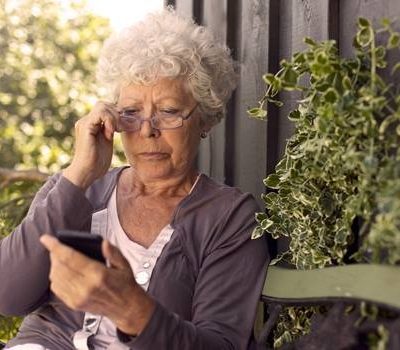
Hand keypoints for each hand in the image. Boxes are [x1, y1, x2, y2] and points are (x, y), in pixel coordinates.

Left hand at [40, 234, 154, 335]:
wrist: (126, 308)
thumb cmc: (125, 285)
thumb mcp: (124, 265)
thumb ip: (113, 252)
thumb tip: (103, 242)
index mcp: (99, 275)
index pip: (71, 258)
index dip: (56, 247)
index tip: (46, 238)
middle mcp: (86, 287)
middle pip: (60, 266)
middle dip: (54, 254)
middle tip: (57, 246)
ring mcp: (78, 297)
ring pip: (56, 277)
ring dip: (54, 265)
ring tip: (59, 257)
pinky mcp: (74, 304)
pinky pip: (56, 288)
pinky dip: (55, 277)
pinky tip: (62, 271)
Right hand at [63, 101, 117, 189]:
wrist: (87, 173)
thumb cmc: (97, 162)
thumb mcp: (107, 141)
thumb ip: (110, 130)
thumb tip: (121, 121)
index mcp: (91, 124)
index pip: (106, 108)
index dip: (117, 114)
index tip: (123, 128)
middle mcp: (86, 121)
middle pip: (104, 104)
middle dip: (117, 114)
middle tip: (121, 129)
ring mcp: (84, 123)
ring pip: (103, 106)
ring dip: (114, 117)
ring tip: (115, 131)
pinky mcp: (85, 127)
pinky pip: (100, 114)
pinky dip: (109, 121)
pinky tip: (111, 134)